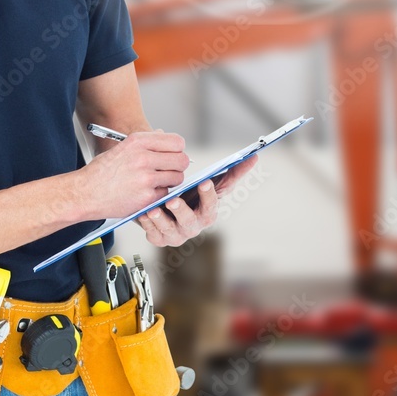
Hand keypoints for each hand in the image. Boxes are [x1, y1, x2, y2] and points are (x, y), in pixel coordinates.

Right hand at [81, 131, 189, 218]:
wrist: (84, 193)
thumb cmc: (102, 172)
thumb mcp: (122, 148)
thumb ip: (146, 142)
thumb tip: (166, 136)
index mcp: (138, 142)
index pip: (177, 142)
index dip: (177, 150)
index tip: (173, 155)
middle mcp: (143, 157)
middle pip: (182, 159)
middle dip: (178, 166)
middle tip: (169, 171)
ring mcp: (145, 178)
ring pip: (177, 177)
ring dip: (171, 181)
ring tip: (157, 182)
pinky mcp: (146, 197)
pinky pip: (166, 193)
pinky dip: (160, 194)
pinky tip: (146, 193)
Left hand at [138, 155, 258, 246]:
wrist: (167, 205)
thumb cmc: (192, 194)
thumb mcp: (209, 183)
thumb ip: (232, 172)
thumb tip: (253, 157)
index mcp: (207, 213)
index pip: (211, 206)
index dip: (208, 196)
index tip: (204, 182)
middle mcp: (193, 226)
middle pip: (190, 221)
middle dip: (182, 211)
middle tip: (173, 200)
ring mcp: (176, 235)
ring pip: (169, 229)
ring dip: (162, 219)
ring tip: (153, 208)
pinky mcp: (159, 239)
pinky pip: (152, 233)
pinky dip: (147, 224)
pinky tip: (143, 213)